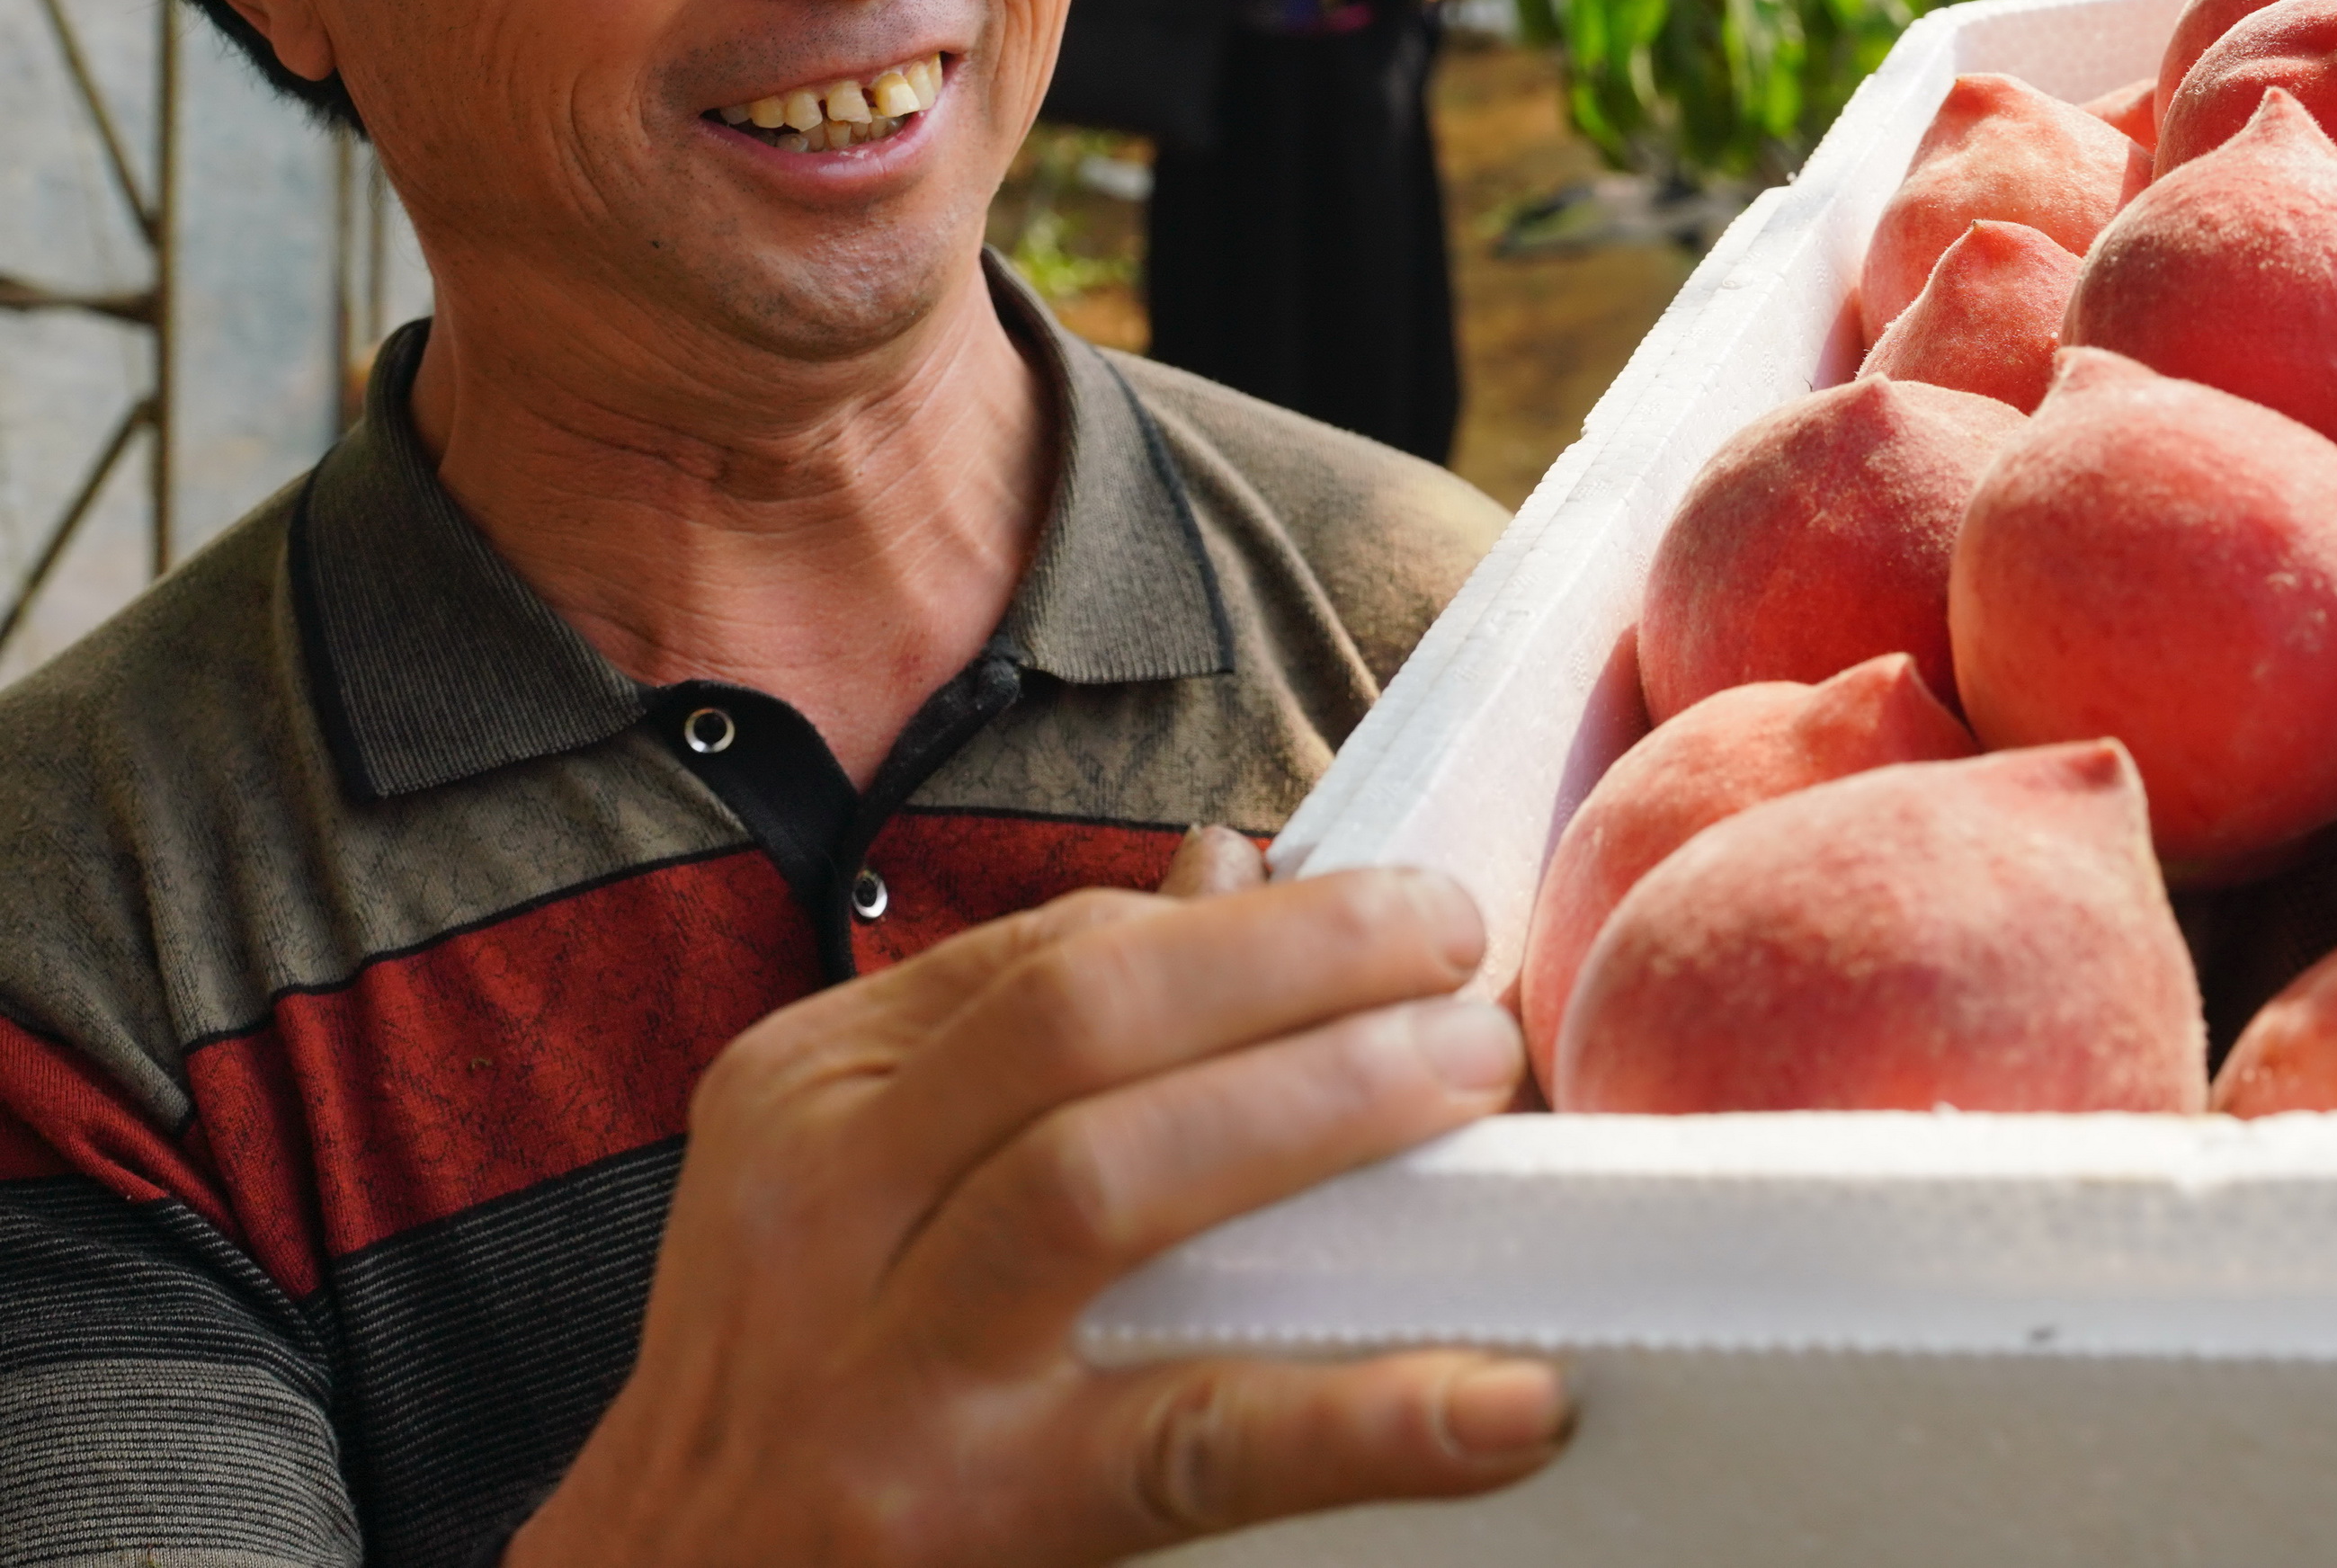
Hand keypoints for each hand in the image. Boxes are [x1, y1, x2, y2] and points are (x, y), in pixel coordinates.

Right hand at [507, 863, 1563, 1565]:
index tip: (1400, 913)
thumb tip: (1229, 869)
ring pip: (1106, 1180)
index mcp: (810, 1091)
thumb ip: (1021, 1028)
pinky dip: (1367, 1419)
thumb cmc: (791, 1373)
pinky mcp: (963, 1514)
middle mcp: (825, 1205)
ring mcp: (888, 1364)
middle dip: (1293, 960)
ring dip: (1318, 1107)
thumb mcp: (850, 1172)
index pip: (1055, 955)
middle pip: (1080, 1022)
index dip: (1250, 923)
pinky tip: (1509, 1400)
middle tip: (1458, 946)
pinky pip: (1191, 1444)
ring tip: (1477, 1079)